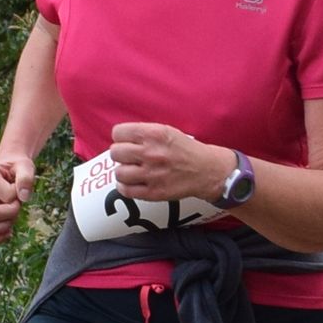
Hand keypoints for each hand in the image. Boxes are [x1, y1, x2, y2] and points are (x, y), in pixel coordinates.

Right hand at [0, 150, 37, 243]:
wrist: (10, 171)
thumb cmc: (17, 168)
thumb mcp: (25, 166)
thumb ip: (26, 178)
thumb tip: (24, 197)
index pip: (5, 197)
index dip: (17, 197)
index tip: (18, 189)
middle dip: (11, 213)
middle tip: (17, 205)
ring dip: (4, 227)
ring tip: (12, 216)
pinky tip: (9, 230)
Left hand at [103, 120, 224, 201]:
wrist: (207, 170)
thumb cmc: (185, 150)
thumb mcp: (166, 130)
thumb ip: (143, 133)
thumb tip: (119, 137)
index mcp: (155, 134)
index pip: (118, 132)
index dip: (120, 137)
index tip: (126, 141)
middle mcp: (152, 153)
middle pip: (116, 152)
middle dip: (121, 154)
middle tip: (130, 157)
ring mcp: (152, 174)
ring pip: (118, 173)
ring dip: (123, 171)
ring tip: (132, 170)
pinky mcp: (154, 192)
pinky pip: (126, 191)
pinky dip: (125, 187)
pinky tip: (132, 183)